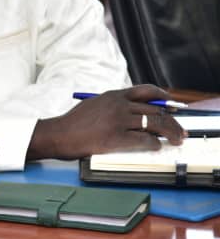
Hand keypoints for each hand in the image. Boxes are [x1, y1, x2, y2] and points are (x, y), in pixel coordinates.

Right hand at [29, 84, 185, 159]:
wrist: (58, 134)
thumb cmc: (73, 122)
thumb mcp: (94, 105)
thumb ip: (113, 105)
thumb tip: (133, 112)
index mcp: (113, 96)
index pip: (147, 91)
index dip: (164, 98)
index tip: (172, 106)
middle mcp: (119, 105)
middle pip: (156, 110)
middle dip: (172, 120)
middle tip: (179, 130)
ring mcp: (118, 120)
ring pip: (154, 124)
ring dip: (169, 132)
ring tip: (175, 139)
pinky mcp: (117, 137)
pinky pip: (145, 139)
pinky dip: (154, 143)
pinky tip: (156, 146)